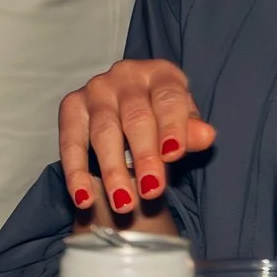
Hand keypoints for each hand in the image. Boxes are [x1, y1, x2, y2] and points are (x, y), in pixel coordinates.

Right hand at [60, 58, 215, 226]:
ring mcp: (95, 89)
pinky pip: (71, 142)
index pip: (168, 98)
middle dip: (144, 156)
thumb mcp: (183, 123)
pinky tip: (84, 197)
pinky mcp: (71, 106)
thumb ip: (191, 132)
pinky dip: (76, 173)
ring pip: (103, 132)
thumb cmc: (162, 118)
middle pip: (135, 117)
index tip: (173, 156)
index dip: (172, 127)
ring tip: (123, 202)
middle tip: (151, 190)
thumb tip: (205, 135)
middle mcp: (125, 75)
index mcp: (161, 74)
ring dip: (113, 170)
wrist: (130, 112)